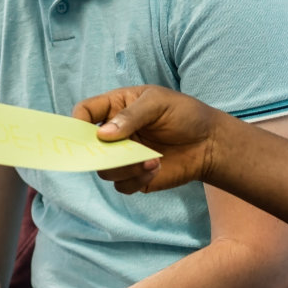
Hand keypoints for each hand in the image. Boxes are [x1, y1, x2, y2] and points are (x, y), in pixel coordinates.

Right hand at [72, 86, 226, 194]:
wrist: (210, 142)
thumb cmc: (185, 114)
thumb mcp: (158, 103)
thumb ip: (131, 116)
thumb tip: (102, 134)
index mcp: (115, 108)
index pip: (85, 112)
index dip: (77, 122)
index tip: (83, 132)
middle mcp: (114, 134)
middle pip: (88, 147)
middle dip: (98, 152)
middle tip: (113, 153)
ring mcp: (123, 157)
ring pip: (104, 170)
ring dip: (124, 167)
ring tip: (151, 158)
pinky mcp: (134, 177)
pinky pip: (122, 185)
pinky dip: (136, 178)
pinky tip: (156, 167)